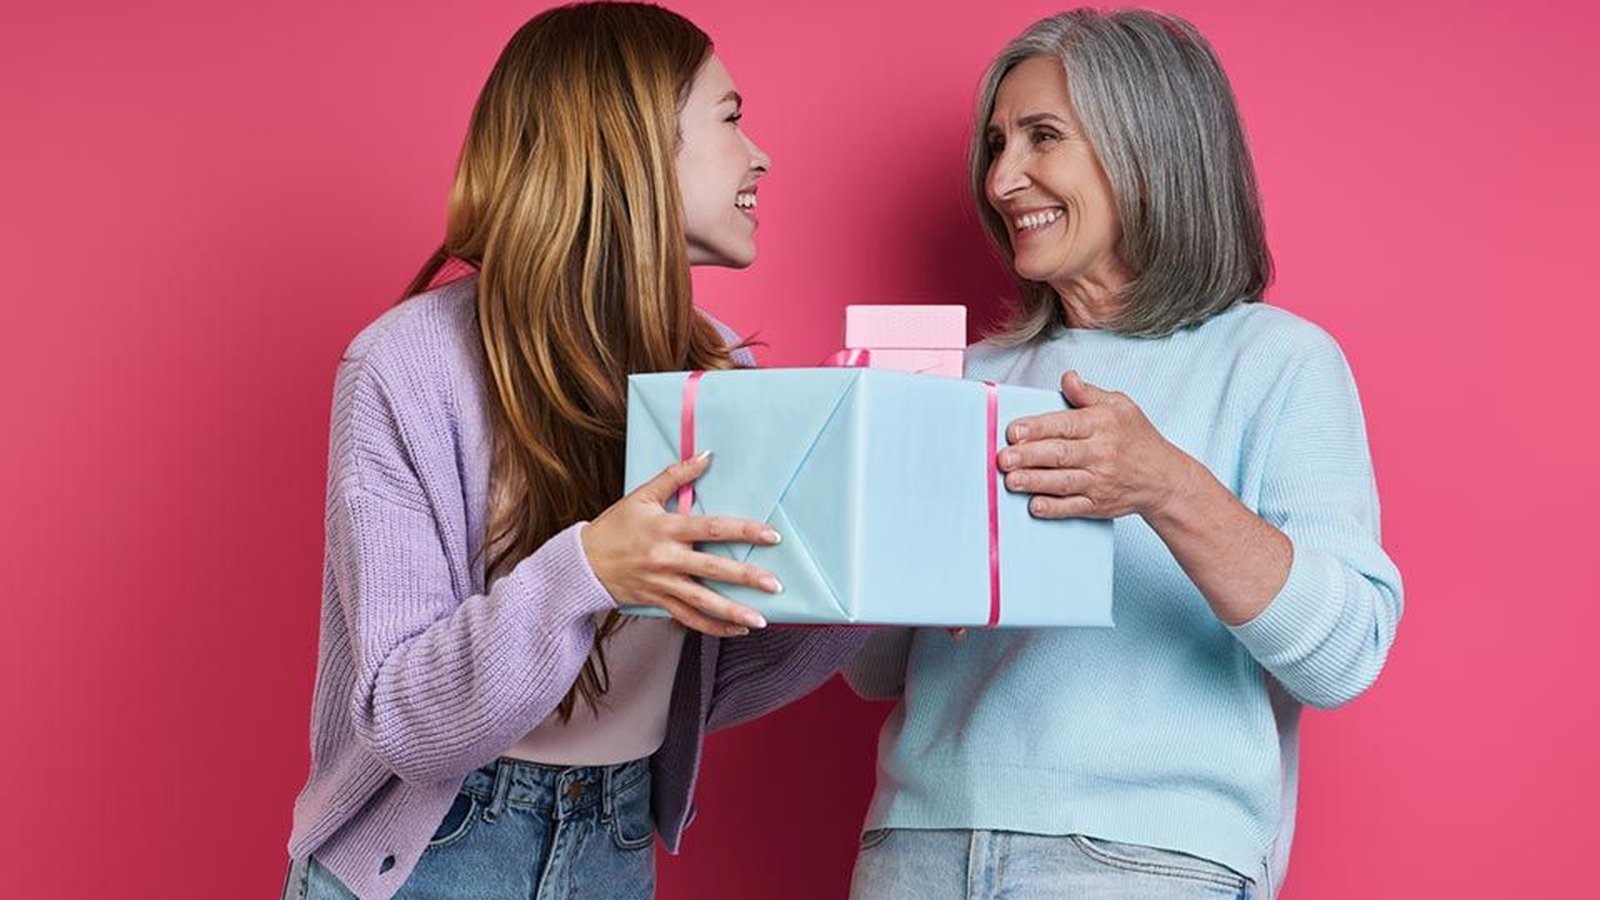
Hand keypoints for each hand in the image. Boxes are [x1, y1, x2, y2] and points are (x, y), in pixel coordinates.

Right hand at [582, 451, 783, 636]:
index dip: (742, 531)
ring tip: (760, 620)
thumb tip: (706, 456)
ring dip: (733, 612)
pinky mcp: (658, 601)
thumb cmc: (614, 526)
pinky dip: (712, 627)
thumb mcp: (641, 496)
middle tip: (774, 584)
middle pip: (712, 569)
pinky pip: (688, 618)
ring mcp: (662, 584)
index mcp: (666, 528)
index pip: (711, 529)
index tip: (769, 535)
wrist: (582, 562)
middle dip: (746, 577)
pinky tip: (735, 630)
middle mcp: (666, 558)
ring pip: (702, 602)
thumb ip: (675, 475)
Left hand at [996, 371, 1199, 520]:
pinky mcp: (1098, 504)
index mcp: (1102, 425)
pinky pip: (1073, 507)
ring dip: (1035, 482)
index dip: (1038, 428)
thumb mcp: (1120, 406)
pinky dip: (1054, 508)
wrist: (1163, 478)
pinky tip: (1035, 505)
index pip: (1065, 425)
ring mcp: (1099, 481)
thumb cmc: (1138, 439)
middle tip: (1003, 457)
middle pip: (1060, 454)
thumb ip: (1089, 393)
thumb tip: (1068, 378)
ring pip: (1063, 482)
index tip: (1014, 431)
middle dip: (1028, 456)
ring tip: (1011, 480)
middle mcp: (1101, 453)